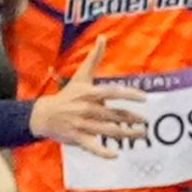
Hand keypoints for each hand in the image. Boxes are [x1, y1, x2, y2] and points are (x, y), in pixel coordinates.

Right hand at [29, 38, 144, 155]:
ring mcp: (82, 124)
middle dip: (131, 118)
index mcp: (89, 93)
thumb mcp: (81, 76)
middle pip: (113, 114)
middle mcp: (86, 108)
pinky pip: (92, 146)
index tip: (144, 98)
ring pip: (107, 130)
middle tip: (146, 122)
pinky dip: (102, 151)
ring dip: (126, 133)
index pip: (112, 92)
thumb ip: (94, 57)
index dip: (128, 94)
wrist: (44, 114)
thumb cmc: (68, 94)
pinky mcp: (77, 138)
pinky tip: (115, 155)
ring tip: (142, 133)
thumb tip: (103, 37)